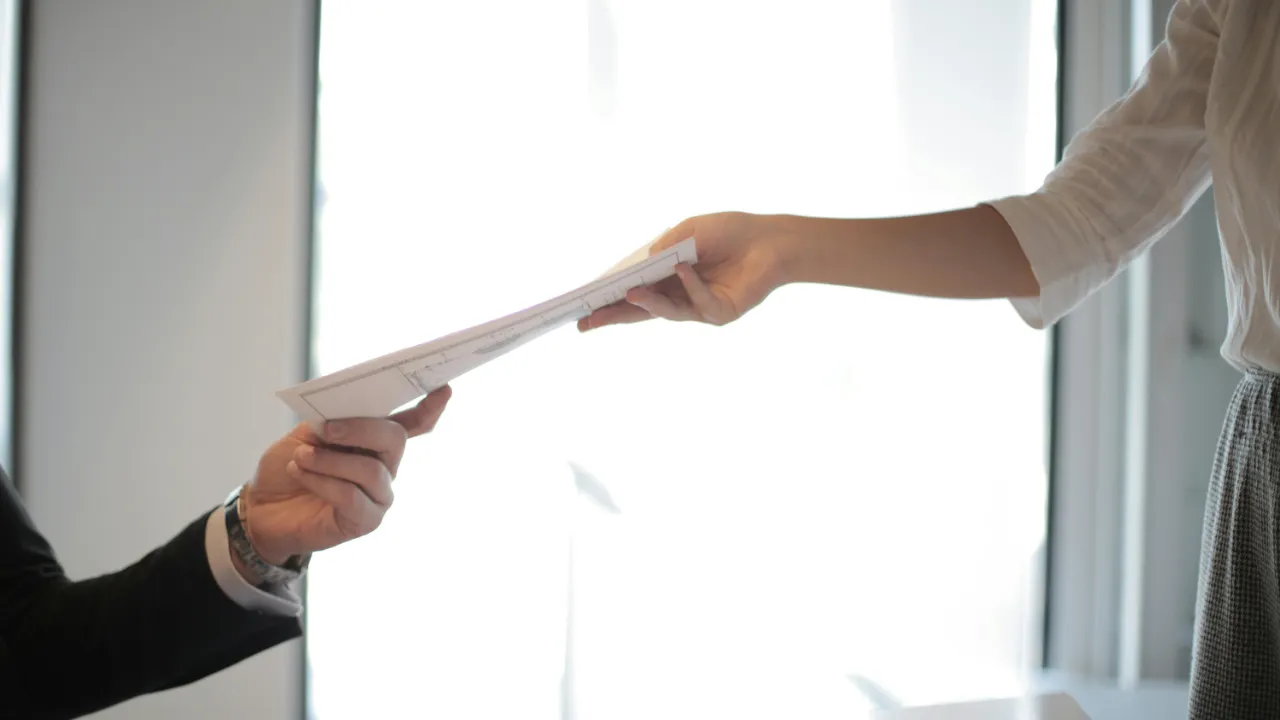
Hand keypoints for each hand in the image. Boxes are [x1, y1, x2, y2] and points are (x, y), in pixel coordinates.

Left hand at [237, 386, 452, 567]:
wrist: (262, 507)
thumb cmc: (289, 467)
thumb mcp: (306, 433)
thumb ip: (330, 420)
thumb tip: (344, 410)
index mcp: (375, 441)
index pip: (413, 424)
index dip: (430, 408)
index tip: (444, 390)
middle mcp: (385, 467)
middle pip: (395, 440)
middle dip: (361, 429)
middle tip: (326, 430)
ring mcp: (378, 496)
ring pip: (371, 470)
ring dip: (330, 461)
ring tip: (301, 457)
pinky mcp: (365, 521)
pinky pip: (352, 497)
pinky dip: (322, 482)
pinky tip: (301, 474)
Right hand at [577, 212, 793, 330]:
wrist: (771, 239)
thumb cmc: (730, 231)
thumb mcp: (690, 231)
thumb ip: (665, 247)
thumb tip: (641, 265)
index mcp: (667, 277)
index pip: (633, 292)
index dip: (609, 300)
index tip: (583, 307)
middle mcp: (679, 296)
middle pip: (641, 310)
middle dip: (614, 315)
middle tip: (587, 322)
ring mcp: (699, 307)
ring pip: (666, 311)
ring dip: (647, 302)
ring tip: (629, 292)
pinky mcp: (720, 312)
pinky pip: (699, 302)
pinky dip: (690, 285)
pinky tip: (683, 269)